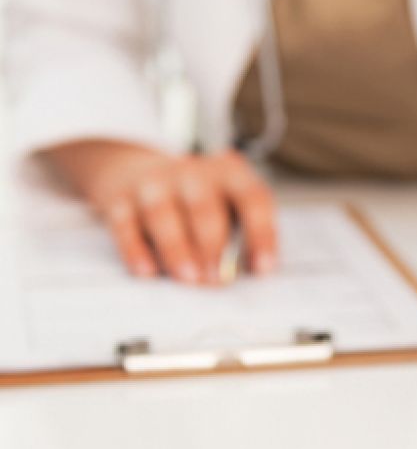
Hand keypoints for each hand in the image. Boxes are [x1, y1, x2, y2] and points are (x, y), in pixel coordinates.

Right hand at [43, 141, 276, 283]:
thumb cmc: (195, 197)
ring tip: (189, 278)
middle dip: (213, 246)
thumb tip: (252, 271)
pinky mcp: (120, 200)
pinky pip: (126, 225)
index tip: (264, 267)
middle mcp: (191, 173)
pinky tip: (147, 272)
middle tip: (219, 279)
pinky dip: (135, 250)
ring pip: (163, 213)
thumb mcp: (227, 202)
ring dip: (177, 248)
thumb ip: (242, 232)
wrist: (136, 170)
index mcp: (229, 172)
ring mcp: (154, 183)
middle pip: (205, 206)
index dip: (261, 233)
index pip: (252, 198)